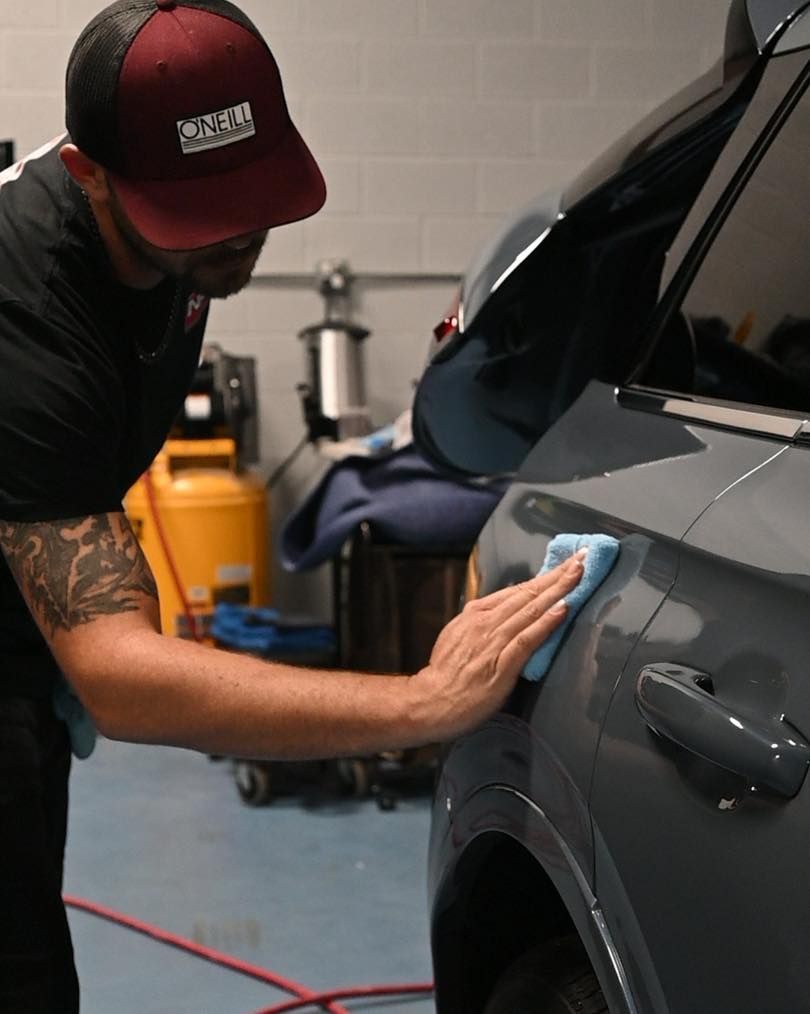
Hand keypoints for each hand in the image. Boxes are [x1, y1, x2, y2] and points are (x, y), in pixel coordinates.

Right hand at [407, 551, 585, 741]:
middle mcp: (486, 622)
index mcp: (477, 613)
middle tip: (583, 558)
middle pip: (528, 593)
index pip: (518, 590)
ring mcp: (493, 642)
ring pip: (530, 610)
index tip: (566, 564)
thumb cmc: (447, 674)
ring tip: (578, 575)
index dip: (544, 576)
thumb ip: (483, 622)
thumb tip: (505, 611)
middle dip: (557, 575)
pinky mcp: (500, 665)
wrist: (430, 702)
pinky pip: (527, 639)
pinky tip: (563, 609)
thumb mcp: (459, 635)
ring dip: (557, 590)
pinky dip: (545, 622)